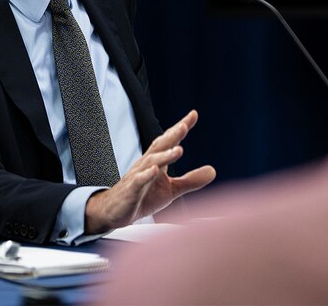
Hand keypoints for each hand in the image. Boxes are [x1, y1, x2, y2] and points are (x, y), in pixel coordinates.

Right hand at [84, 109, 215, 233]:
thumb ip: (191, 180)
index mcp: (156, 161)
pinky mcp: (131, 190)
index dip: (180, 127)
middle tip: (184, 125)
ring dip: (164, 155)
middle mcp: (146, 164)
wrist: (115, 212)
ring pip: (151, 162)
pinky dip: (146, 175)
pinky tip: (155, 170)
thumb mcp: (171, 190)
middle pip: (159, 146)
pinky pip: (138, 181)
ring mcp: (137, 176)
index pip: (169, 141)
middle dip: (172, 135)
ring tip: (179, 149)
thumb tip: (213, 171)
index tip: (193, 114)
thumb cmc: (142, 197)